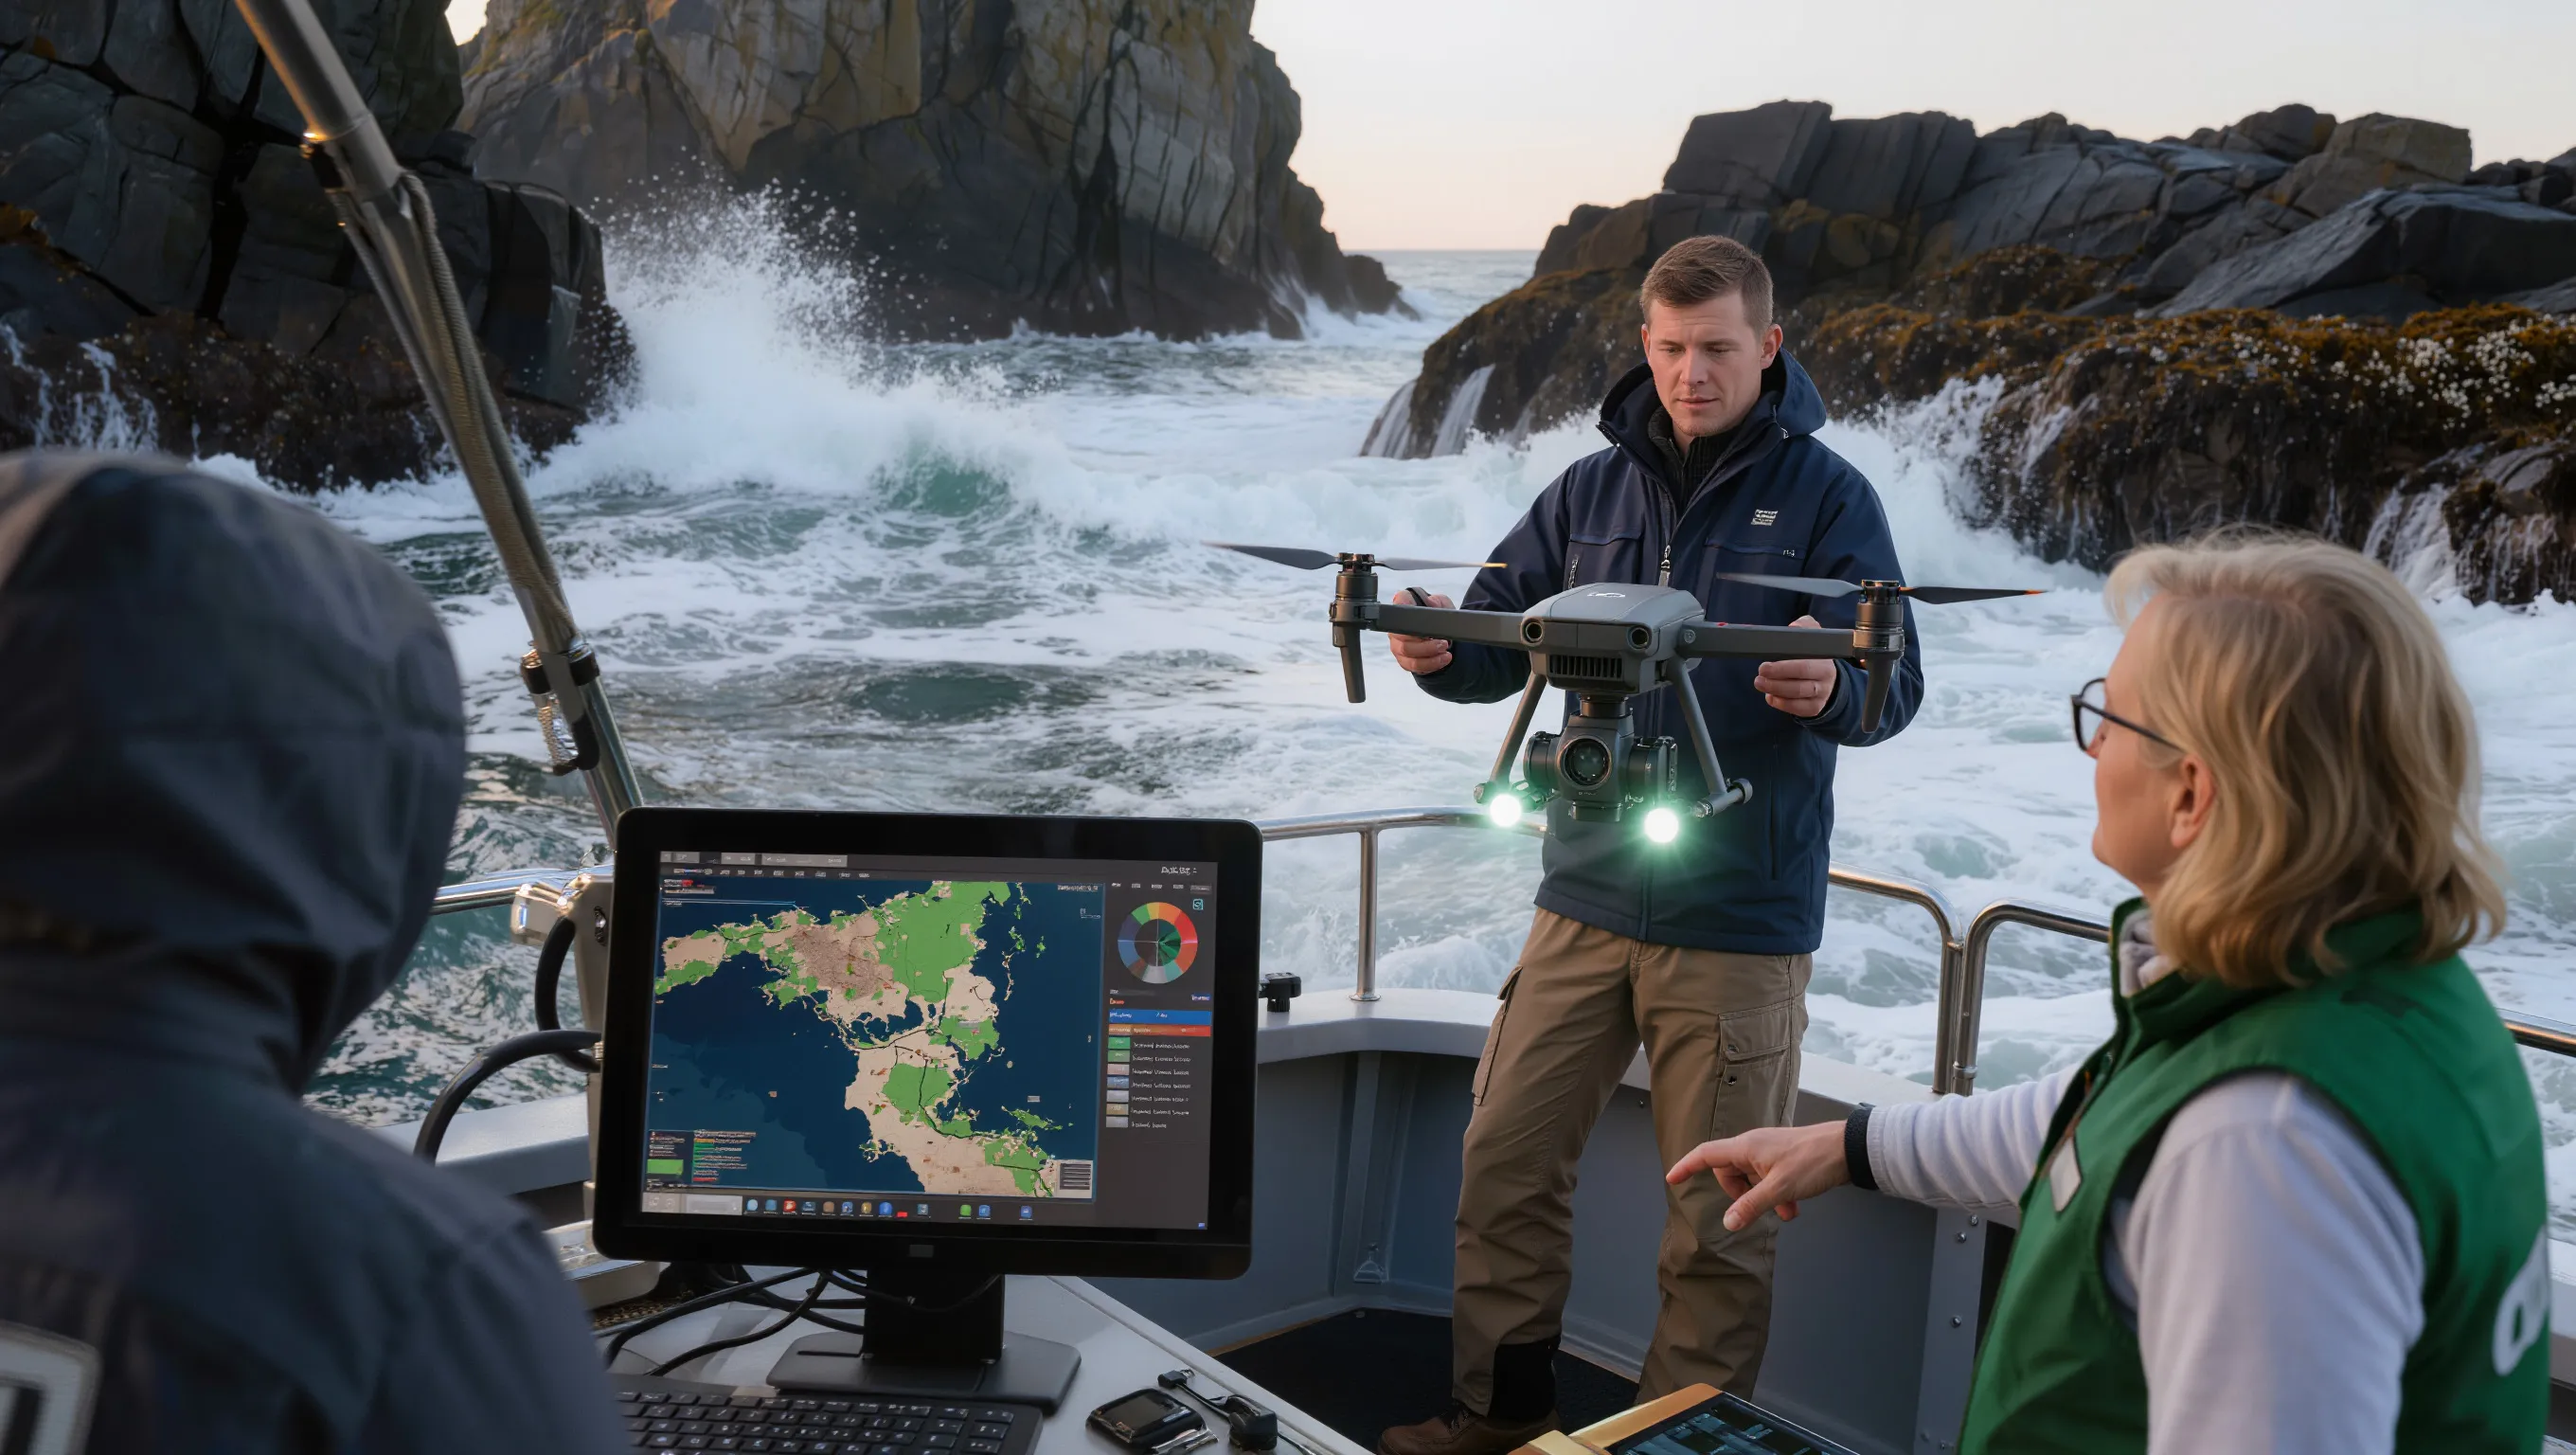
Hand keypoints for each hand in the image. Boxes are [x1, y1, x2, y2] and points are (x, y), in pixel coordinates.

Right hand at [1386, 589, 1453, 674]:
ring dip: (1429, 654)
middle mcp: (1397, 627)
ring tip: (1444, 651)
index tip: (1419, 612)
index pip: (1400, 600)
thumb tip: (1432, 602)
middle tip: (1443, 642)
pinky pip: (1412, 665)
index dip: (1406, 604)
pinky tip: (1442, 660)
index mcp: (1405, 608)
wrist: (1441, 639)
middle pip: (1402, 635)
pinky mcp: (1403, 660)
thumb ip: (1439, 602)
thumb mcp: (1443, 607)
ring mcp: (1397, 644)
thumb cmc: (1437, 620)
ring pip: (1407, 652)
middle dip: (1425, 641)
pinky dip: (1429, 664)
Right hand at [1666, 1121, 1849, 1231]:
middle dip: (1740, 1195)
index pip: (1706, 1154)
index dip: (1687, 1166)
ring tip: (1786, 1213)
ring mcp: (1769, 1152)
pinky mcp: (1784, 1159)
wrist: (1847, 1149)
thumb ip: (1751, 1205)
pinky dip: (1776, 1195)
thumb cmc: (1812, 1162)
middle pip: (1729, 1172)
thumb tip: (1728, 1223)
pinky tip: (1793, 1208)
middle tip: (1759, 1208)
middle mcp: (1754, 1146)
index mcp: (1746, 1147)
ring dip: (1763, 1199)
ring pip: (1752, 1179)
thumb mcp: (1780, 1188)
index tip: (1672, 1178)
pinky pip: (1768, 1179)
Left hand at [1754, 614, 1838, 717]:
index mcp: (1824, 659)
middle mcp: (1825, 678)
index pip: (1804, 665)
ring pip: (1797, 695)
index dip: (1783, 667)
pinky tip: (1770, 696)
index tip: (1765, 664)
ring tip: (1760, 683)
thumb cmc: (1813, 654)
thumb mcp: (1813, 635)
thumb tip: (1794, 626)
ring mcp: (1821, 694)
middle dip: (1775, 680)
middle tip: (1759, 674)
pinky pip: (1797, 708)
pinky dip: (1781, 704)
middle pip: (1799, 683)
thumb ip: (1805, 626)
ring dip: (1775, 690)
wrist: (1829, 678)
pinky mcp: (1815, 707)